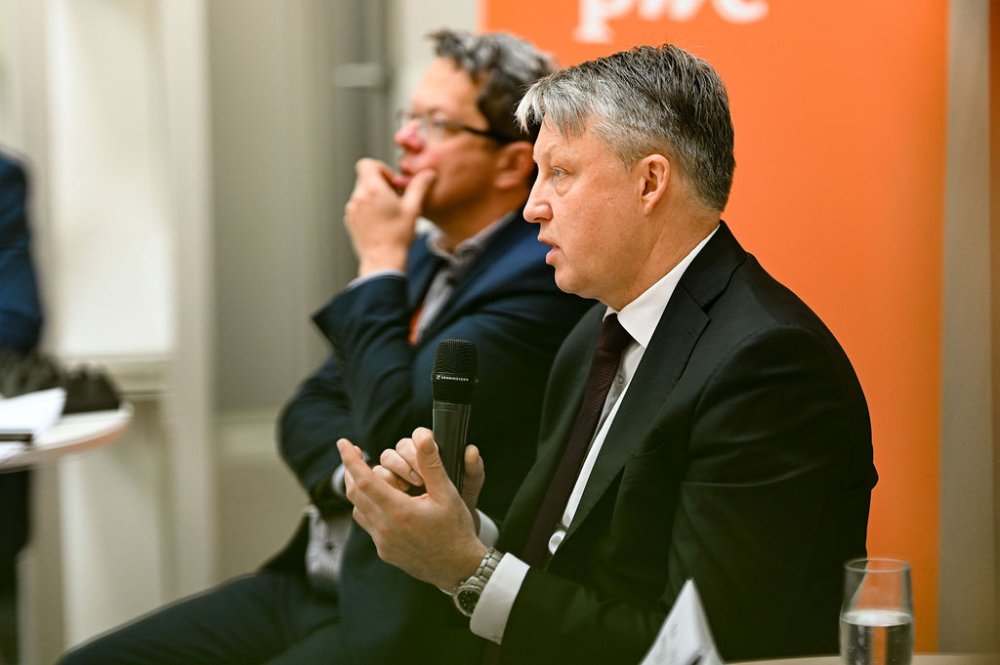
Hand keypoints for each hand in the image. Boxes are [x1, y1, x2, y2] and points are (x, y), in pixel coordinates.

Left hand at [338, 430, 486, 589]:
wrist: (460, 569)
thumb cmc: (456, 529)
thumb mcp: (448, 493)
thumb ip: (431, 463)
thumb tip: (423, 436)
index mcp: (399, 511)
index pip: (364, 479)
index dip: (350, 459)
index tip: (343, 443)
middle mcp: (385, 528)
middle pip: (354, 494)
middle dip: (350, 471)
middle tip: (353, 454)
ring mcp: (383, 543)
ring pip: (358, 510)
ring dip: (358, 491)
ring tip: (367, 476)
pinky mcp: (385, 552)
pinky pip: (368, 526)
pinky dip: (368, 508)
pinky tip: (381, 502)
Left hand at [343, 158, 435, 276]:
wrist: (383, 261)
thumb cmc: (398, 236)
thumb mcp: (413, 209)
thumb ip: (419, 187)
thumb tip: (428, 174)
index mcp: (372, 189)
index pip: (366, 164)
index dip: (380, 169)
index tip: (391, 183)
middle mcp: (358, 197)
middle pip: (365, 178)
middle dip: (380, 184)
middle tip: (394, 199)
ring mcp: (351, 210)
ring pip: (362, 193)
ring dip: (374, 197)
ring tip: (388, 213)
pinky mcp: (350, 221)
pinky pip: (358, 207)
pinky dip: (368, 209)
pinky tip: (381, 223)